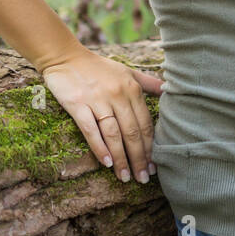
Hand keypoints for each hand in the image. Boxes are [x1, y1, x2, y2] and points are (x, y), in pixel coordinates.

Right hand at [40, 49, 163, 183]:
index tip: (154, 166)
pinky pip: (91, 129)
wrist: (65, 57)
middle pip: (132, 132)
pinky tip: (107, 163)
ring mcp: (97, 100)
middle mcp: (117, 95)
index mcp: (132, 89)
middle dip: (139, 158)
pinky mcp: (77, 104)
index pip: (145, 123)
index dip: (150, 147)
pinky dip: (100, 147)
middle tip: (143, 178)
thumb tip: (169, 90)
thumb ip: (148, 83)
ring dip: (121, 158)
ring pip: (114, 134)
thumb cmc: (98, 67)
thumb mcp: (126, 71)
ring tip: (125, 177)